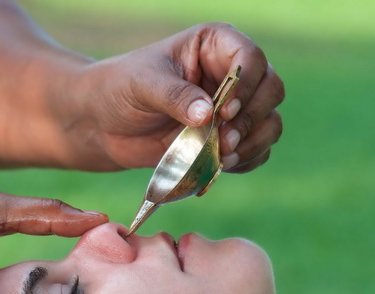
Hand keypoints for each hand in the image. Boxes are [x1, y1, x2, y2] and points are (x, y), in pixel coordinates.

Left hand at [79, 23, 283, 172]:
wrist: (103, 125)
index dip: (246, 85)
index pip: (251, 56)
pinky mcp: (227, 138)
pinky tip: (223, 166)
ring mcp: (233, 108)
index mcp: (214, 45)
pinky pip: (257, 150)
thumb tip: (208, 114)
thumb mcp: (142, 85)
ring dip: (253, 143)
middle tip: (225, 140)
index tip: (223, 112)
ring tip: (223, 158)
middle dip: (253, 117)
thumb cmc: (119, 90)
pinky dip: (247, 160)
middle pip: (271, 89)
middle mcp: (231, 73)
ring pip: (269, 122)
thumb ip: (175, 96)